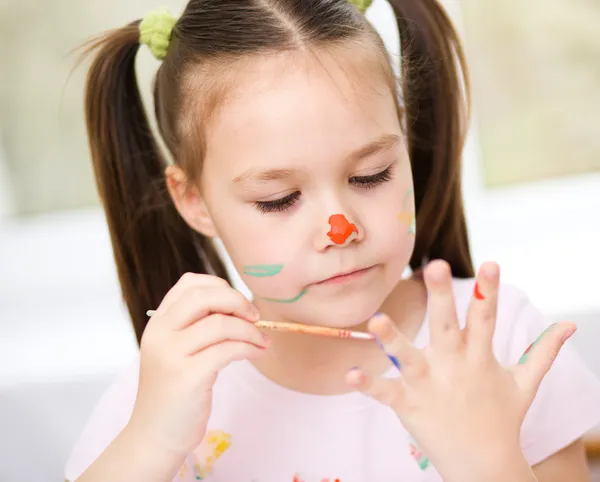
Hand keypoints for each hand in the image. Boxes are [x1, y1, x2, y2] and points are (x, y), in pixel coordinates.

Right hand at [128, 273, 268, 456]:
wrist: (155, 436)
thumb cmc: (173, 393)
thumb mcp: (176, 351)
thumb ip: (196, 326)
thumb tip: (239, 306)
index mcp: (158, 323)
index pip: (189, 283)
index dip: (220, 286)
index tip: (238, 304)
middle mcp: (160, 334)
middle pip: (203, 296)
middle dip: (237, 301)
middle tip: (255, 316)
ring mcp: (171, 355)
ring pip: (220, 323)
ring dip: (250, 329)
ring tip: (262, 340)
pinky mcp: (188, 377)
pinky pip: (227, 350)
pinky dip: (249, 347)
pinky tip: (258, 352)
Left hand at [346, 260, 575, 481]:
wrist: (485, 468)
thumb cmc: (503, 418)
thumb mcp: (525, 383)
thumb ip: (544, 351)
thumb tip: (569, 324)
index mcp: (481, 358)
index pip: (486, 318)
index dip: (490, 290)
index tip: (490, 263)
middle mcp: (454, 368)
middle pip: (446, 327)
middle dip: (441, 297)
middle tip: (434, 265)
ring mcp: (429, 387)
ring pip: (408, 358)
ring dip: (392, 340)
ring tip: (376, 320)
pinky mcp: (409, 406)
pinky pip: (386, 393)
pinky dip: (369, 386)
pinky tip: (350, 375)